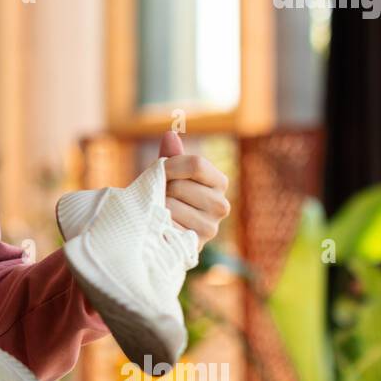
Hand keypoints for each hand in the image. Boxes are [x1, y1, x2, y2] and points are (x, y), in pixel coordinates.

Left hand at [157, 130, 230, 251]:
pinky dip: (158, 224)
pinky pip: (167, 226)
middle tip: (161, 198)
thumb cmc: (167, 196)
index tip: (159, 171)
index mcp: (220, 182)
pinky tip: (161, 227)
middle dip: (162, 189)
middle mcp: (222, 206)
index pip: (195, 164)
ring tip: (161, 212)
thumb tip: (170, 135)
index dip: (170, 166)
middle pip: (179, 186)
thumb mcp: (170, 174)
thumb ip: (171, 156)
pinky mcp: (196, 245)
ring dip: (158, 207)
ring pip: (170, 206)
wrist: (162, 231)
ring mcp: (211, 228)